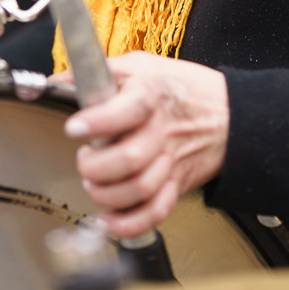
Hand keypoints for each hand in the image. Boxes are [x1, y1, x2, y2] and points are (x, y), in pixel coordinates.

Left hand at [57, 52, 229, 238]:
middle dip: (95, 166)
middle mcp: (163, 131)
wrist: (232, 112)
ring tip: (94, 184)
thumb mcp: (141, 65)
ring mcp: (172, 161)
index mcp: (152, 95)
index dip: (98, 122)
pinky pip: (155, 213)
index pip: (128, 110)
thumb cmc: (182, 87)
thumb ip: (98, 72)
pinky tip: (109, 219)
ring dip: (106, 194)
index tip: (75, 128)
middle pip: (130, 159)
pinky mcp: (177, 184)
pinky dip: (129, 224)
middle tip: (85, 158)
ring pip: (139, 190)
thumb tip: (56, 82)